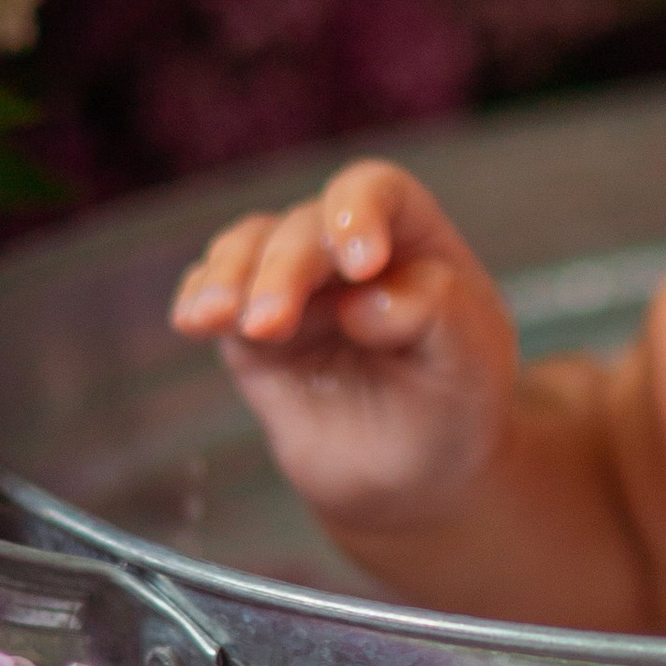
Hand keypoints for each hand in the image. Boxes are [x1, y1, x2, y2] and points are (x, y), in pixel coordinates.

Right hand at [169, 162, 518, 531]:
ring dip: (230, 277)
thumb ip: (434, 315)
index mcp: (410, 236)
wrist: (419, 475)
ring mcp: (295, 288)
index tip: (362, 264)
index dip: (359, 212)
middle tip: (271, 323)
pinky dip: (200, 298)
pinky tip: (194, 319)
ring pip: (248, 250)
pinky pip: (216, 297)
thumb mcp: (471, 360)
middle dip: (284, 269)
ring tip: (219, 318)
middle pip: (302, 227)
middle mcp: (344, 248)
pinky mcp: (255, 334)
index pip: (375, 190)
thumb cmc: (455, 403)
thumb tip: (358, 304)